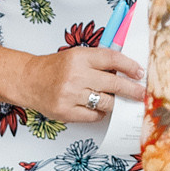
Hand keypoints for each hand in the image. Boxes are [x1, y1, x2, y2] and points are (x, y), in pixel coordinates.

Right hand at [16, 47, 145, 125]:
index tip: (139, 73)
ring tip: (119, 102)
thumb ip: (99, 61)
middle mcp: (76, 75)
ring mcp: (70, 95)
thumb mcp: (76, 55)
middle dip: (131, 90)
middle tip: (141, 94)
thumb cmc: (55, 68)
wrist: (28, 80)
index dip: (130, 66)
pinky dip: (100, 112)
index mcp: (80, 57)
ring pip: (106, 102)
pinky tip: (99, 107)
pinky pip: (94, 115)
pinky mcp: (66, 112)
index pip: (112, 59)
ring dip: (116, 103)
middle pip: (113, 83)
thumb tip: (127, 71)